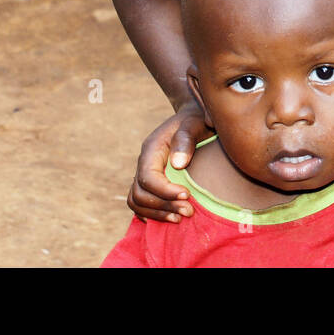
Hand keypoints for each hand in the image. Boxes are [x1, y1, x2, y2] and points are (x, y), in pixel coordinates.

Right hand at [125, 102, 209, 222]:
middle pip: (140, 193)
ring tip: (180, 218)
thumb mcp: (194, 123)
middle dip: (163, 206)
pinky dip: (151, 213)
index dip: (165, 192)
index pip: (148, 178)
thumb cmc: (196, 119)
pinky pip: (141, 202)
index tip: (188, 196)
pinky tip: (168, 217)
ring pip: (137, 201)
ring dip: (157, 213)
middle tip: (189, 211)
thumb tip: (178, 164)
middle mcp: (144, 162)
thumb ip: (186, 140)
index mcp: (151, 149)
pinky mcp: (151, 180)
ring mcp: (145, 172)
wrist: (194, 116)